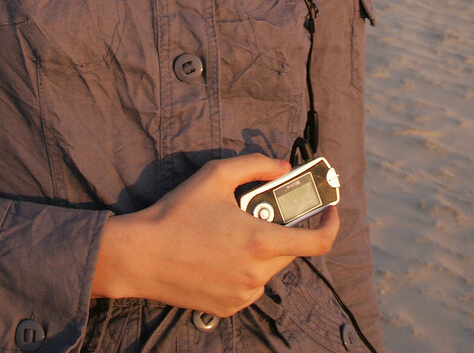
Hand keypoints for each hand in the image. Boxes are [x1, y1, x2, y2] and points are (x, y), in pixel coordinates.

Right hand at [90, 153, 338, 315]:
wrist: (141, 256)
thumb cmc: (178, 213)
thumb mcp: (216, 175)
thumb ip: (256, 165)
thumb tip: (283, 166)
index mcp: (261, 242)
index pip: (318, 243)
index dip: (332, 224)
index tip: (330, 208)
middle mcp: (258, 274)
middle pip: (291, 251)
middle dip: (283, 228)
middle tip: (259, 210)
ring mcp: (244, 295)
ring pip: (269, 267)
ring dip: (262, 248)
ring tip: (230, 231)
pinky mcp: (228, 308)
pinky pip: (250, 284)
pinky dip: (245, 267)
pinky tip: (218, 253)